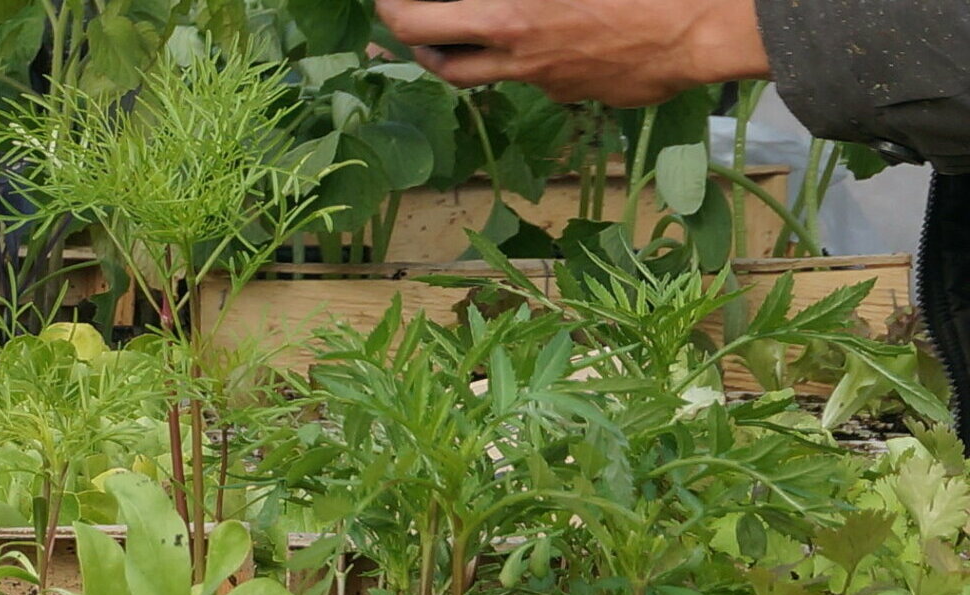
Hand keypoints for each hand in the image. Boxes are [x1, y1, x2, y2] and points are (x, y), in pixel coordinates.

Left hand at [374, 0, 771, 106]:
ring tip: (447, 37)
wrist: (702, 32)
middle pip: (433, 57)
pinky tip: (535, 35)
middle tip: (396, 19)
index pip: (417, 21)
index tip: (385, 0)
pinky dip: (517, 57)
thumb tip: (500, 2)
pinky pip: (529, 76)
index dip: (390, 10)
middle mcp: (515, 53)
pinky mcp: (571, 92)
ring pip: (475, 75)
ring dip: (450, 56)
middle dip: (405, 37)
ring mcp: (542, 78)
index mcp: (509, 16)